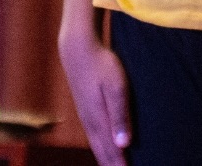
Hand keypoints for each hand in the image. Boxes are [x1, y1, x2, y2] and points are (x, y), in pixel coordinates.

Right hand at [59, 32, 131, 165]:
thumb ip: (120, 115)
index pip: (113, 153)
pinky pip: (93, 138)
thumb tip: (124, 145)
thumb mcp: (116, 86)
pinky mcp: (84, 109)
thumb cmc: (101, 64)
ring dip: (107, 161)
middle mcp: (91, 122)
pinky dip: (101, 150)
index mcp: (99, 120)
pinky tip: (105, 150)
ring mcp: (86, 116)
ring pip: (97, 147)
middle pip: (104, 154)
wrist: (77, 48)